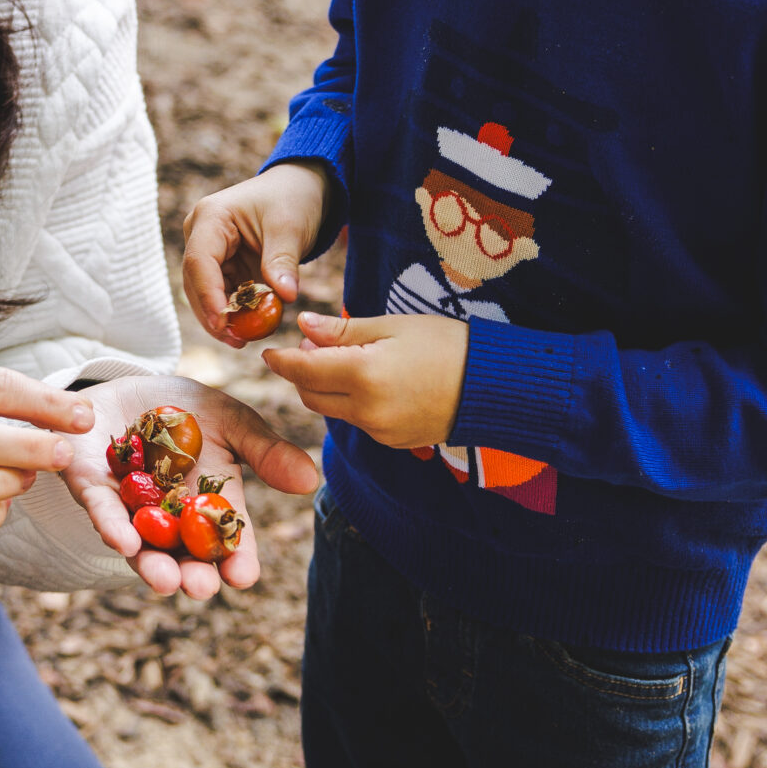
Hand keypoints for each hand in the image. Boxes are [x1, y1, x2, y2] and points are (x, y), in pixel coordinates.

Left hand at [63, 374, 320, 599]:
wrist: (129, 382)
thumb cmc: (185, 407)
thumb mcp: (231, 421)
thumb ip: (264, 451)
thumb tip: (310, 479)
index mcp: (208, 504)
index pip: (227, 540)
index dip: (236, 560)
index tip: (244, 577)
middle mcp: (169, 517)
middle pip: (182, 554)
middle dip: (190, 574)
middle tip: (201, 588)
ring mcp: (130, 507)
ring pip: (141, 544)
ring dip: (151, 564)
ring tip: (165, 581)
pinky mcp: (92, 488)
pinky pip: (102, 510)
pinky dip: (112, 525)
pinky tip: (124, 541)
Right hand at [180, 161, 334, 348]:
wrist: (300, 188)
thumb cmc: (293, 198)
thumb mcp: (290, 227)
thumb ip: (283, 262)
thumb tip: (286, 297)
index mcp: (211, 218)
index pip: (199, 262)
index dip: (208, 296)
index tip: (223, 324)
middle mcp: (201, 235)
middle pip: (196, 283)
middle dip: (213, 315)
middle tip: (236, 341)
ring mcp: (210, 252)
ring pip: (206, 293)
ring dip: (222, 318)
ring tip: (244, 340)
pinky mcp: (223, 266)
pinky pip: (223, 295)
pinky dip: (235, 313)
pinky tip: (250, 329)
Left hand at [263, 312, 466, 449]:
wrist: (496, 386)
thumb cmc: (448, 344)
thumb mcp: (394, 325)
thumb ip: (344, 329)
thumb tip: (303, 326)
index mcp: (363, 375)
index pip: (303, 369)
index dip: (281, 359)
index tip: (270, 350)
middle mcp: (366, 410)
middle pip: (310, 395)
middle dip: (303, 372)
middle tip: (315, 345)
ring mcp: (379, 431)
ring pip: (332, 410)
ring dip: (327, 387)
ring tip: (347, 358)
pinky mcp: (393, 441)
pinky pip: (357, 421)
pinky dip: (352, 401)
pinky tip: (373, 380)